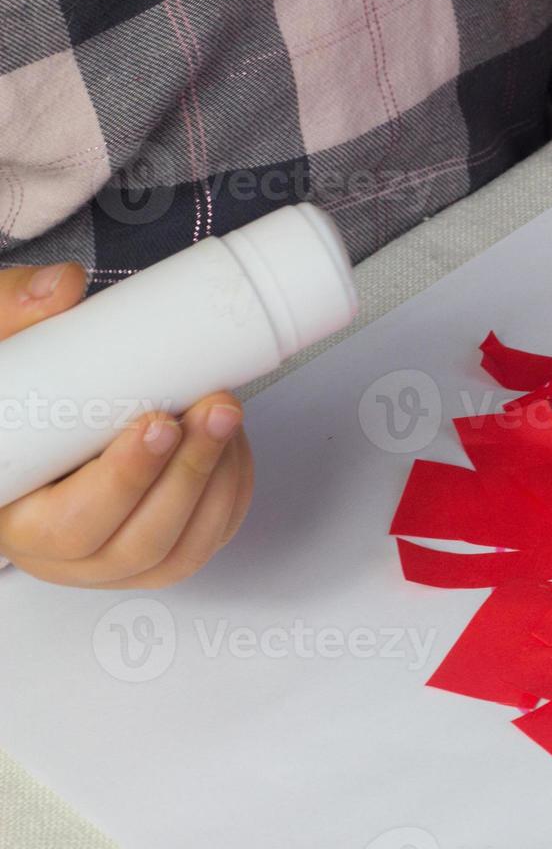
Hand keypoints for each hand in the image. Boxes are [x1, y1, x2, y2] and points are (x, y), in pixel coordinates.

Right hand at [0, 264, 253, 588]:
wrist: (40, 415)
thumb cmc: (13, 399)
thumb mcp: (2, 355)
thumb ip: (14, 311)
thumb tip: (62, 285)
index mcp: (19, 521)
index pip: (73, 525)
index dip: (123, 480)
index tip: (157, 422)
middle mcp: (68, 557)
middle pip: (142, 540)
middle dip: (189, 470)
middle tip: (214, 408)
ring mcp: (122, 563)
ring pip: (185, 545)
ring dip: (218, 477)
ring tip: (226, 413)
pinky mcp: (165, 554)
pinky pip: (211, 535)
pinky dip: (231, 489)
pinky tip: (230, 441)